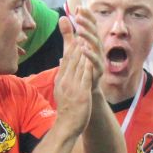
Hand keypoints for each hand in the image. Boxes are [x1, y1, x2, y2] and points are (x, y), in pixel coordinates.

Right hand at [52, 17, 94, 133]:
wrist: (66, 126)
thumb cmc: (67, 110)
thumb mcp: (63, 91)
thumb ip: (64, 77)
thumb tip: (63, 64)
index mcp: (61, 79)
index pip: (66, 59)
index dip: (72, 44)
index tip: (77, 31)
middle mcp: (65, 80)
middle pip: (71, 57)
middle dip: (76, 40)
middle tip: (81, 26)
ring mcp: (72, 86)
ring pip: (77, 64)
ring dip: (82, 48)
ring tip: (86, 35)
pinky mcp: (80, 93)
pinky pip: (84, 76)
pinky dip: (87, 64)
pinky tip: (91, 55)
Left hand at [70, 7, 105, 91]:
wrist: (87, 88)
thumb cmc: (80, 66)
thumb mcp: (72, 48)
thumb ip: (68, 33)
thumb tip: (62, 17)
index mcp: (92, 41)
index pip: (91, 25)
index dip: (86, 16)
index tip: (79, 7)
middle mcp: (98, 48)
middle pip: (95, 32)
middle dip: (87, 23)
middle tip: (78, 16)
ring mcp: (99, 58)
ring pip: (96, 45)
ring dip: (88, 37)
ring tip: (80, 30)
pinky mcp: (98, 70)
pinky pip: (96, 61)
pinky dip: (90, 54)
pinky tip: (83, 49)